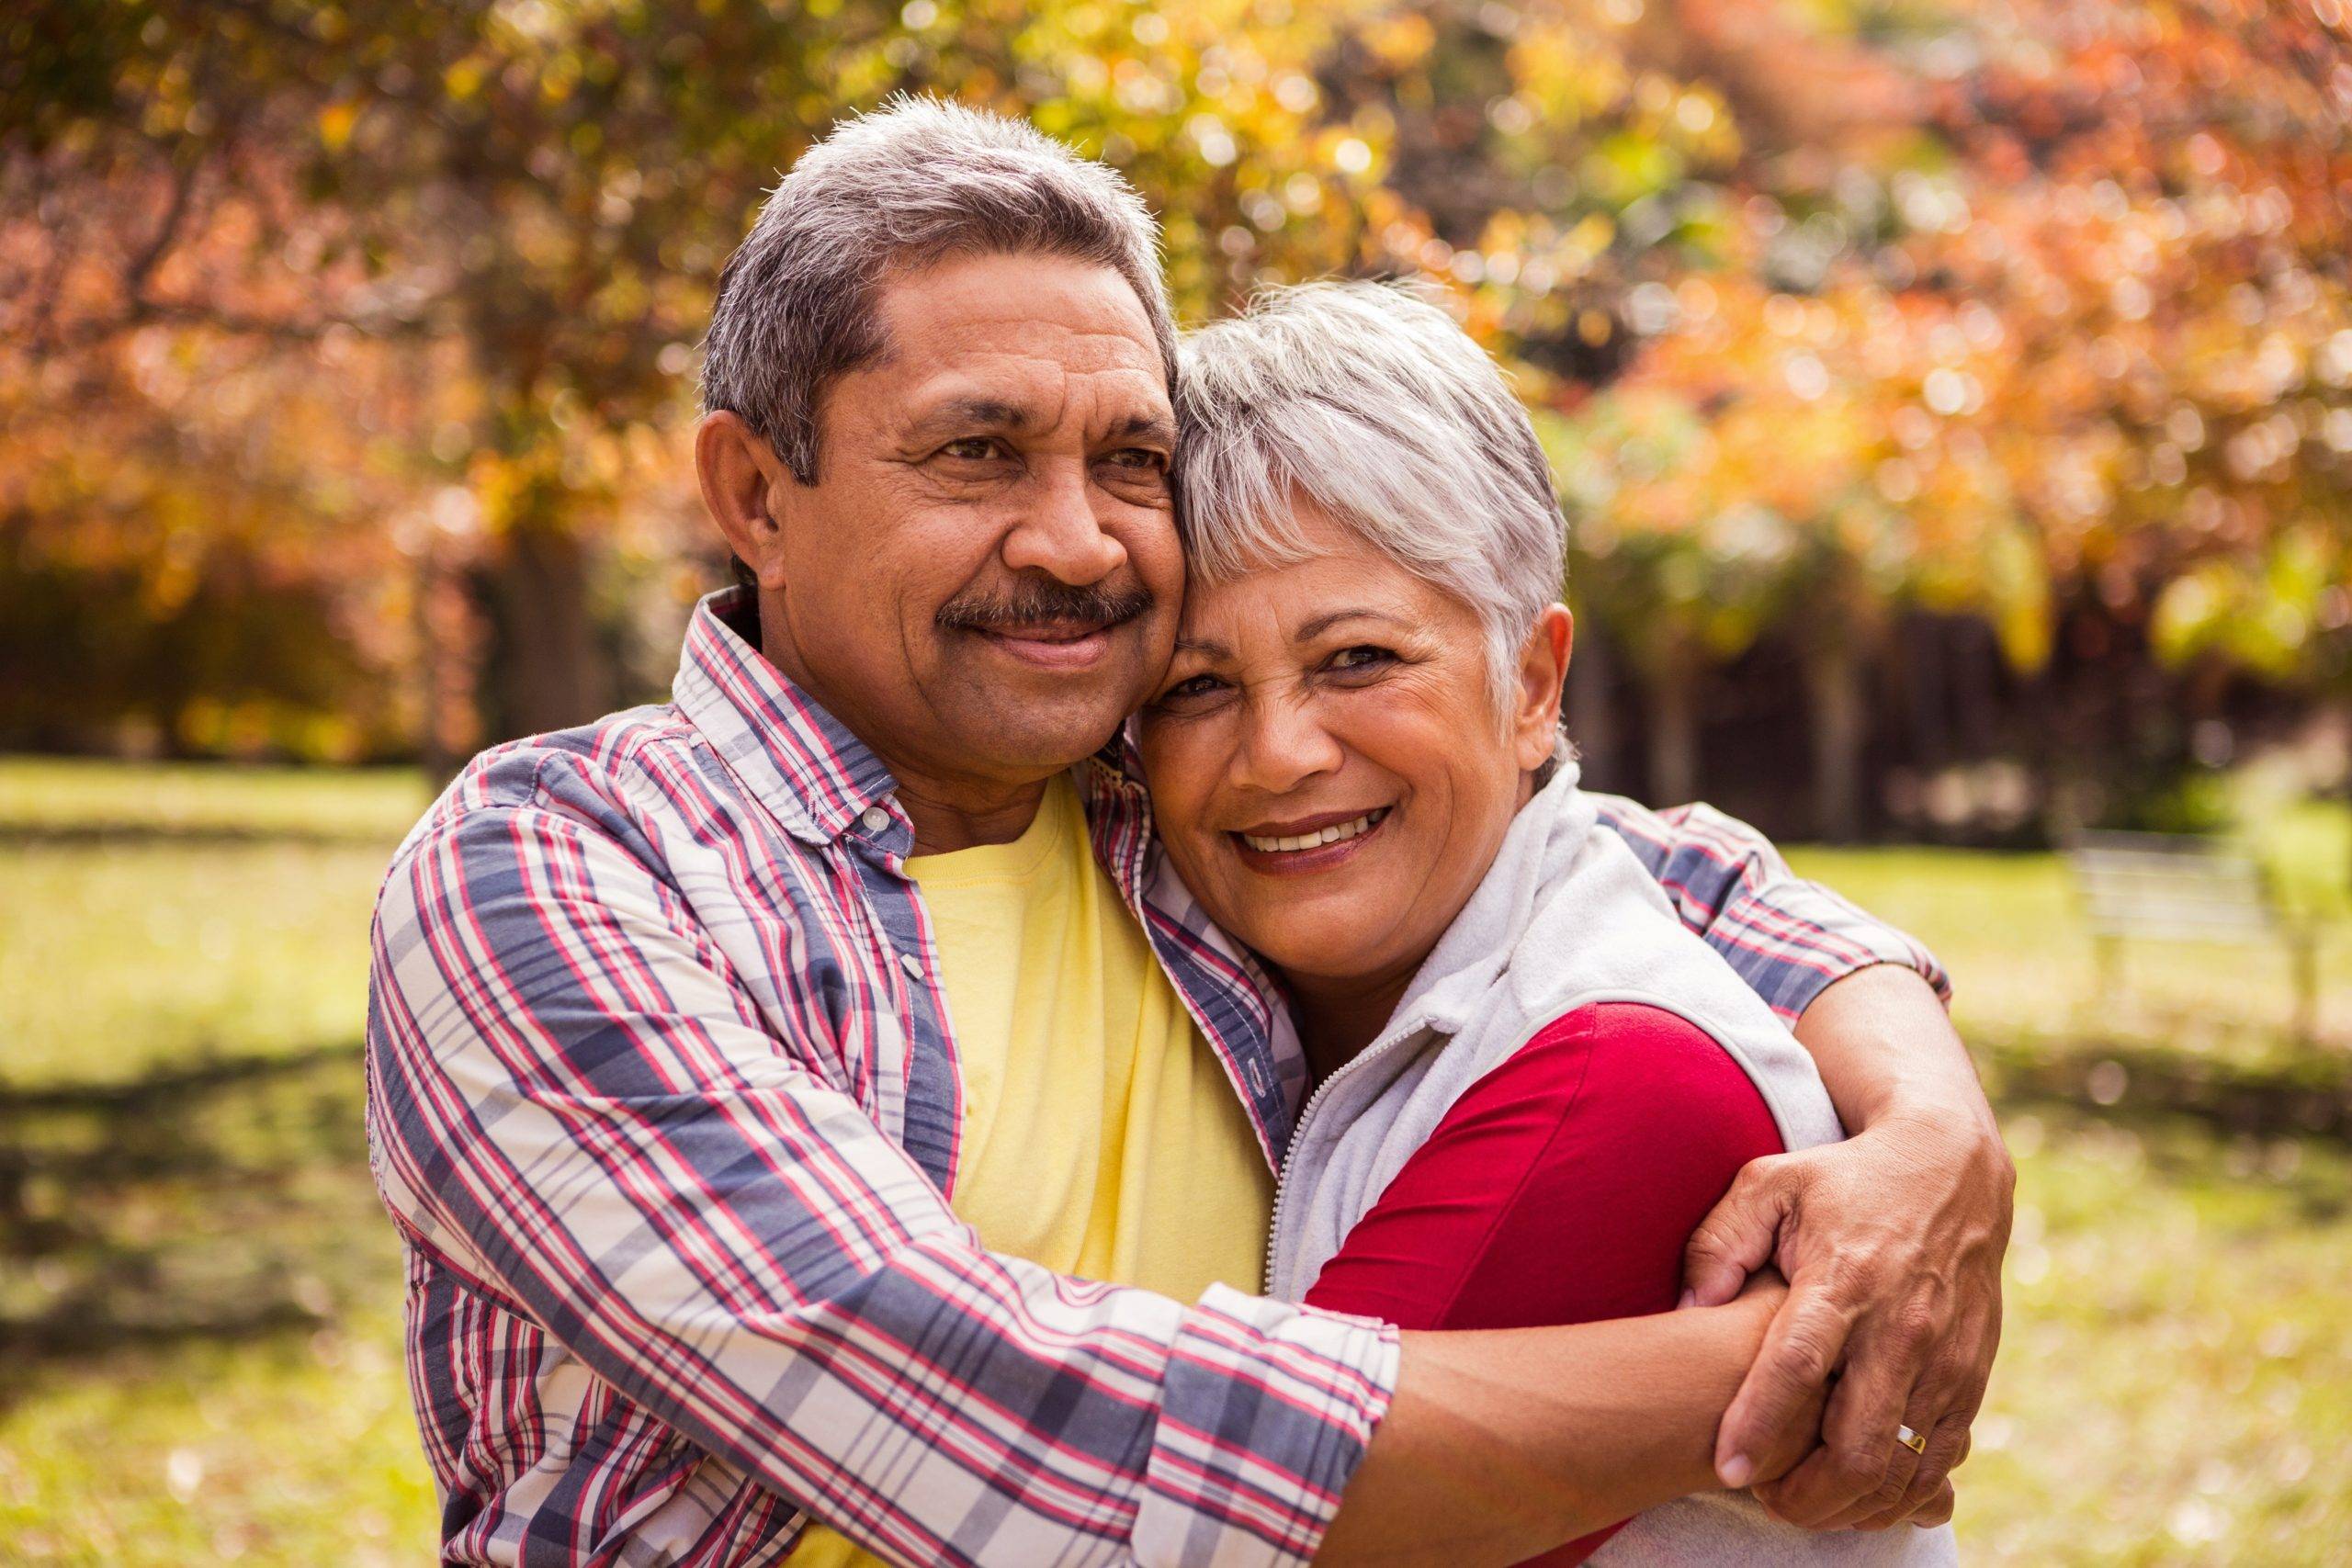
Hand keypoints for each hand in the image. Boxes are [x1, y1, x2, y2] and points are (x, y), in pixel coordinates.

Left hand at [1682, 1107, 2011, 1529]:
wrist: (1953, 1168)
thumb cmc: (1843, 1178)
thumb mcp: (1770, 1183)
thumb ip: (1719, 1242)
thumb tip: (1687, 1310)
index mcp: (1845, 1277)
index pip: (1798, 1367)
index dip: (1760, 1426)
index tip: (1728, 1469)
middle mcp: (1902, 1327)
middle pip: (1859, 1444)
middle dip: (1809, 1496)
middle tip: (1766, 1501)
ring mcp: (1946, 1359)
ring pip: (1903, 1467)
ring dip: (1852, 1505)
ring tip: (1803, 1504)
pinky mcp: (1973, 1375)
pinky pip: (1940, 1458)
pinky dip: (1900, 1491)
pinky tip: (1858, 1494)